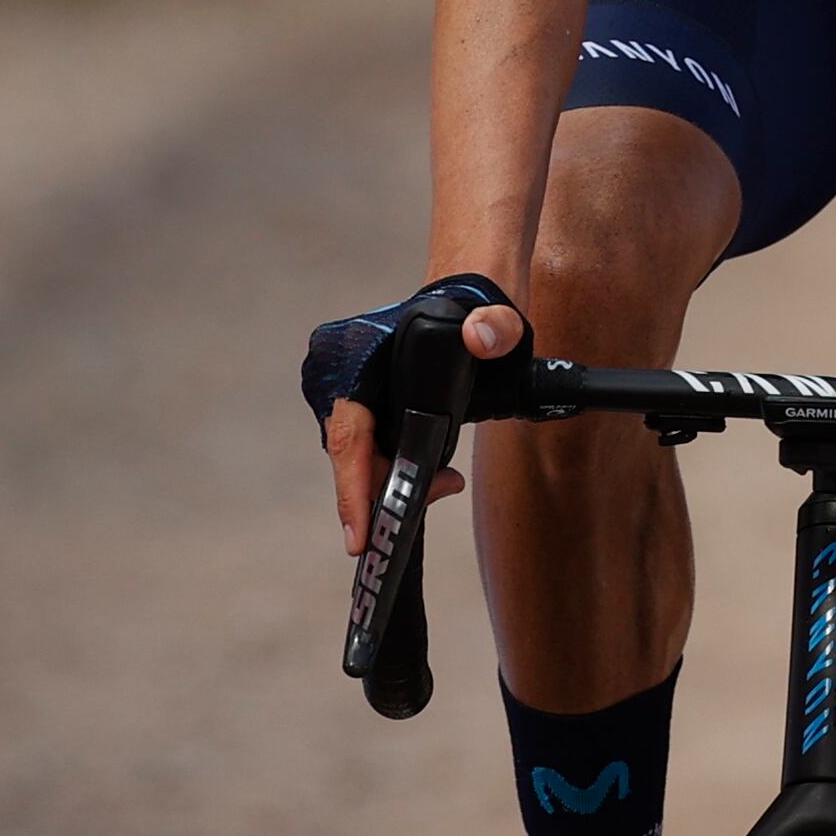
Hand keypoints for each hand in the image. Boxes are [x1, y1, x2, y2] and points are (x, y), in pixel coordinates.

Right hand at [306, 279, 528, 556]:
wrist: (469, 294)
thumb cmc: (478, 306)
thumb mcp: (496, 317)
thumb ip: (495, 325)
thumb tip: (483, 338)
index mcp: (358, 353)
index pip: (347, 434)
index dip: (351, 489)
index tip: (359, 540)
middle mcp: (339, 374)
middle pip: (350, 454)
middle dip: (382, 490)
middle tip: (439, 494)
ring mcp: (347, 391)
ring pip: (359, 457)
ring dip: (394, 480)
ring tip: (446, 483)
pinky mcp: (363, 405)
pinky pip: (369, 450)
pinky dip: (397, 469)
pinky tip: (438, 477)